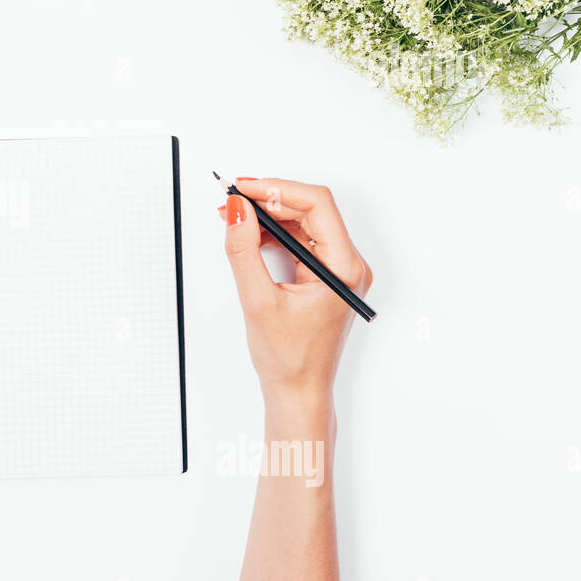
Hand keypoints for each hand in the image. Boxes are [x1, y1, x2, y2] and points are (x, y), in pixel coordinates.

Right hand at [219, 177, 372, 409]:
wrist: (299, 392)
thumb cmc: (288, 359)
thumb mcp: (258, 301)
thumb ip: (243, 251)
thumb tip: (237, 211)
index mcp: (343, 268)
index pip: (316, 205)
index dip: (277, 189)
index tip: (243, 188)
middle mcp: (348, 265)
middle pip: (311, 210)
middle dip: (269, 200)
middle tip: (232, 200)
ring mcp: (338, 270)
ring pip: (304, 223)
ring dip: (268, 216)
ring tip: (234, 216)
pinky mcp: (324, 276)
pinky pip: (301, 241)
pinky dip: (274, 234)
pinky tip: (249, 236)